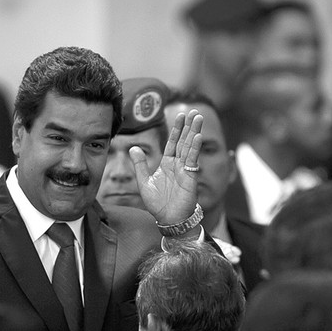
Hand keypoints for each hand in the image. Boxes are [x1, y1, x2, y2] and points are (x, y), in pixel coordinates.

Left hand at [130, 109, 202, 223]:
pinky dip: (194, 148)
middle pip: (184, 141)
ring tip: (198, 118)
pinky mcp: (190, 177)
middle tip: (194, 111)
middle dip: (189, 126)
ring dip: (194, 132)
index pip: (173, 142)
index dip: (176, 129)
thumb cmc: (157, 204)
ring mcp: (185, 170)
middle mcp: (178, 164)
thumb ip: (139, 165)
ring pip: (190, 147)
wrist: (167, 219)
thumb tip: (133, 147)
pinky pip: (192, 160)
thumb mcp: (144, 182)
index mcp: (167, 163)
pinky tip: (197, 137)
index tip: (180, 115)